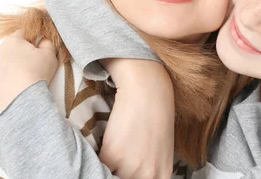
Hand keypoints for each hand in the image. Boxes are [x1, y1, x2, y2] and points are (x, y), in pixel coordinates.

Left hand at [0, 31, 58, 115]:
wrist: (19, 99)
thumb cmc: (36, 74)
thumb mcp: (49, 55)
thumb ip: (47, 44)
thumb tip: (42, 41)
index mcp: (11, 43)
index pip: (20, 35)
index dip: (28, 42)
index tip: (35, 51)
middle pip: (3, 52)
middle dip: (12, 59)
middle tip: (25, 70)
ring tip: (12, 85)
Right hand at [99, 59, 174, 178]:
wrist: (148, 90)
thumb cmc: (156, 116)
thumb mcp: (161, 151)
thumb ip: (148, 170)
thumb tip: (134, 175)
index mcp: (161, 175)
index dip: (130, 178)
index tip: (125, 172)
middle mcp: (146, 176)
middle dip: (119, 172)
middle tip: (121, 158)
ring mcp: (129, 168)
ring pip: (109, 175)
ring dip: (109, 166)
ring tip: (116, 149)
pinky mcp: (112, 155)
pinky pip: (99, 164)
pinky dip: (100, 155)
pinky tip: (109, 142)